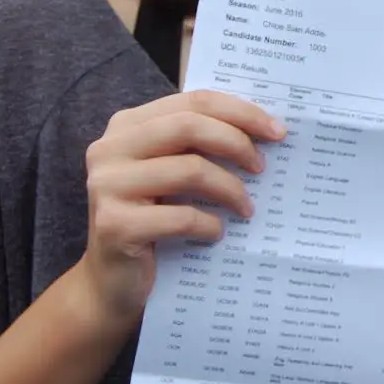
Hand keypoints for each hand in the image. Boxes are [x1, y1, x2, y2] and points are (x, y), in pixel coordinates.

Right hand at [74, 89, 285, 325]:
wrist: (114, 283)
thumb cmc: (155, 219)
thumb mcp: (173, 173)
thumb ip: (201, 145)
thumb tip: (266, 128)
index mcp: (127, 125)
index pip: (193, 101)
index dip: (241, 112)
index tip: (277, 131)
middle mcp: (109, 149)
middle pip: (189, 126)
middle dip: (236, 143)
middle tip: (262, 166)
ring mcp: (106, 186)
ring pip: (189, 170)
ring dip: (230, 189)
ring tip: (246, 208)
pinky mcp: (114, 225)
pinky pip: (181, 217)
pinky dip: (210, 225)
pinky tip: (217, 233)